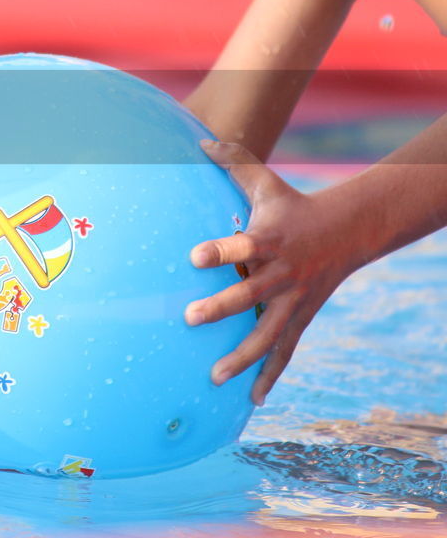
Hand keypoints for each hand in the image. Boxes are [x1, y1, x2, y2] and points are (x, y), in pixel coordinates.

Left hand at [183, 140, 364, 404]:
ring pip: (267, 334)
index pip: (242, 244)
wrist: (347, 231)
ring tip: (213, 376)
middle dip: (221, 308)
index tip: (194, 256)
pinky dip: (269, 376)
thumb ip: (232, 160)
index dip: (220, 250)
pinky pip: (283, 351)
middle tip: (190, 318)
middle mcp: (280, 274)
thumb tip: (199, 138)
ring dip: (241, 357)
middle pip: (250, 295)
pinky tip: (252, 399)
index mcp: (268, 239)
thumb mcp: (265, 181)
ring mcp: (291, 301)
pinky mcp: (299, 318)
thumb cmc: (292, 205)